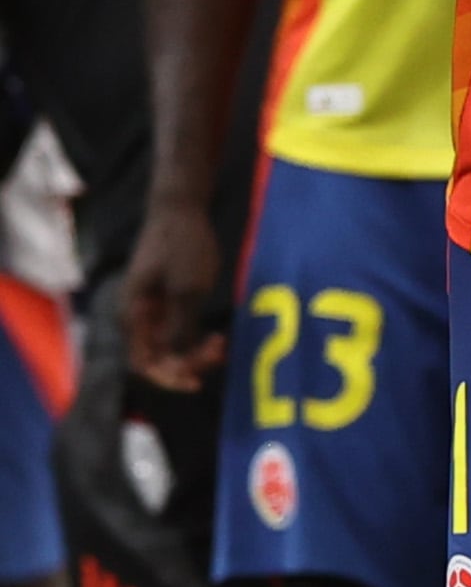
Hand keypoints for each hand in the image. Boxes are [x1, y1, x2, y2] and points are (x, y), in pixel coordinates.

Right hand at [122, 198, 224, 390]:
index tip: (198, 380)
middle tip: (218, 353)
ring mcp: (150, 307)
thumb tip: (176, 360)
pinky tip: (216, 338)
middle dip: (185, 363)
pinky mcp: (164, 297)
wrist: (180, 206)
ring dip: (192, 351)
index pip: (144, 363)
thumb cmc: (182, 245)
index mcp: (133, 316)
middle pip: (156, 356)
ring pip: (167, 344)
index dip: (169, 376)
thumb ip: (180, 328)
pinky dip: (193, 337)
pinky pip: (175, 328)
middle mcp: (137, 316)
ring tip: (221, 346)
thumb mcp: (187, 289)